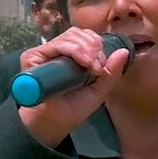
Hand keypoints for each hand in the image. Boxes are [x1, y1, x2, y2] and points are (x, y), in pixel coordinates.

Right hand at [16, 27, 131, 146]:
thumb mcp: (97, 91)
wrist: (52, 124)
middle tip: (98, 66)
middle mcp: (57, 52)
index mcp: (71, 57)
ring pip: (69, 37)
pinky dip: (74, 50)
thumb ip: (111, 73)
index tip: (103, 64)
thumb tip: (124, 52)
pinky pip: (56, 45)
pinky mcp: (33, 57)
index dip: (96, 44)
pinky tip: (84, 63)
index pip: (84, 37)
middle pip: (77, 33)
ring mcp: (44, 53)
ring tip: (92, 67)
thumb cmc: (71, 109)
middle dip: (93, 46)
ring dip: (86, 49)